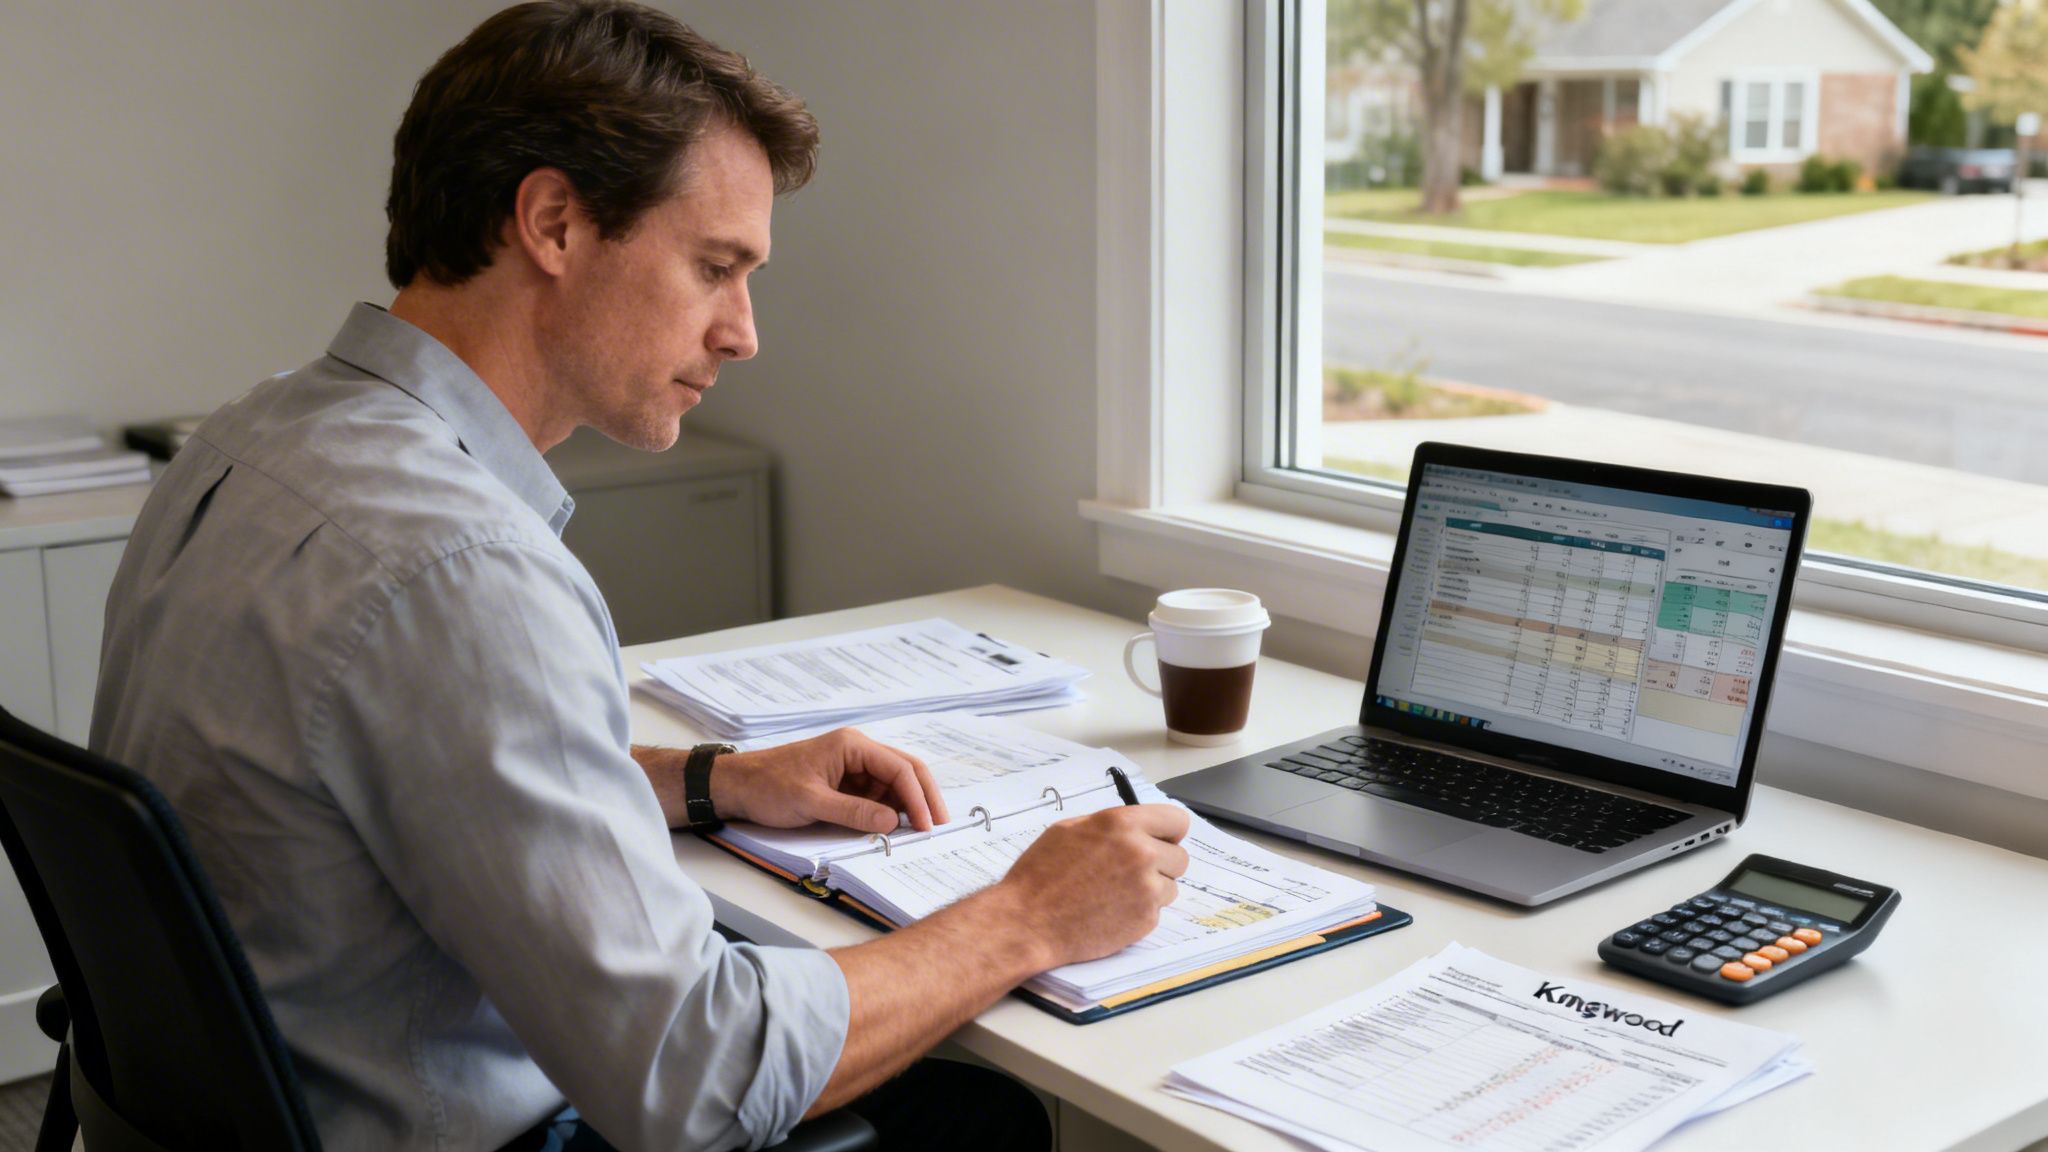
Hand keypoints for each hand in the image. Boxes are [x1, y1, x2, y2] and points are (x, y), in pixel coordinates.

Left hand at [708, 729, 947, 833]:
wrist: (738, 786)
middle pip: (905, 771)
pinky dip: (890, 812)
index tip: (926, 825)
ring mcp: (854, 768)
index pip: (899, 768)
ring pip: (894, 785)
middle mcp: (858, 752)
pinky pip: (877, 796)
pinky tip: (898, 828)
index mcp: (852, 745)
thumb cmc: (769, 786)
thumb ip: (853, 812)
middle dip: (924, 798)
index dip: (917, 798)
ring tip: (921, 832)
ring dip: (909, 807)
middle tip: (939, 826)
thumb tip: (892, 823)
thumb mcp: (811, 802)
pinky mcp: (847, 784)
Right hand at [996, 803, 1189, 969]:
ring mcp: (1147, 888)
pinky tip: (1111, 911)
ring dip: (1152, 889)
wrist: (1028, 922)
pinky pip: (1156, 910)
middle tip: (1133, 871)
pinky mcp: (1146, 919)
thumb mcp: (1068, 830)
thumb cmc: (1040, 876)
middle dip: (1161, 863)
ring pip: (1171, 885)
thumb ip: (1108, 825)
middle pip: (1180, 856)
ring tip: (1116, 893)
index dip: (1168, 832)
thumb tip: (1134, 827)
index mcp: (1122, 824)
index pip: (1177, 820)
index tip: (1161, 840)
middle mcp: (1141, 852)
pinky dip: (1140, 912)